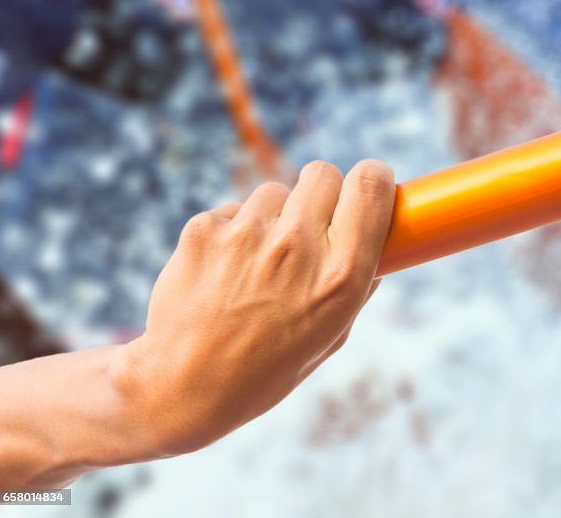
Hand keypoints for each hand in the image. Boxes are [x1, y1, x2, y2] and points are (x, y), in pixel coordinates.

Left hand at [111, 160, 395, 453]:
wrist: (183, 387)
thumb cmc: (268, 368)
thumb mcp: (331, 336)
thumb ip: (358, 285)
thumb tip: (377, 241)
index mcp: (341, 275)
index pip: (369, 185)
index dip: (373, 177)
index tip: (369, 185)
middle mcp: (297, 247)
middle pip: (323, 173)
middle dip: (322, 194)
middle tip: (311, 226)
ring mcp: (247, 235)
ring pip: (275, 191)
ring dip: (273, 217)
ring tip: (257, 266)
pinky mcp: (204, 230)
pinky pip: (233, 210)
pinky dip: (233, 233)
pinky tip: (224, 273)